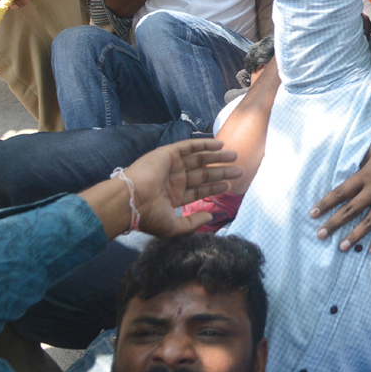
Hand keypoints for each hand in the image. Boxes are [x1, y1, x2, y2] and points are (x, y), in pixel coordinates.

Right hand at [124, 139, 242, 236]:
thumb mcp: (173, 227)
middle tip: (240, 169)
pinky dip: (204, 144)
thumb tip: (210, 217)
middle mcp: (174, 180)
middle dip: (221, 171)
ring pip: (199, 159)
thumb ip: (192, 223)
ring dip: (217, 157)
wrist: (131, 200)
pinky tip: (220, 145)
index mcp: (174, 196)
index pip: (200, 190)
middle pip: (203, 174)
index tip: (230, 185)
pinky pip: (189, 146)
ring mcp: (171, 166)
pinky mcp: (168, 154)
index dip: (215, 187)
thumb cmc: (149, 216)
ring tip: (235, 156)